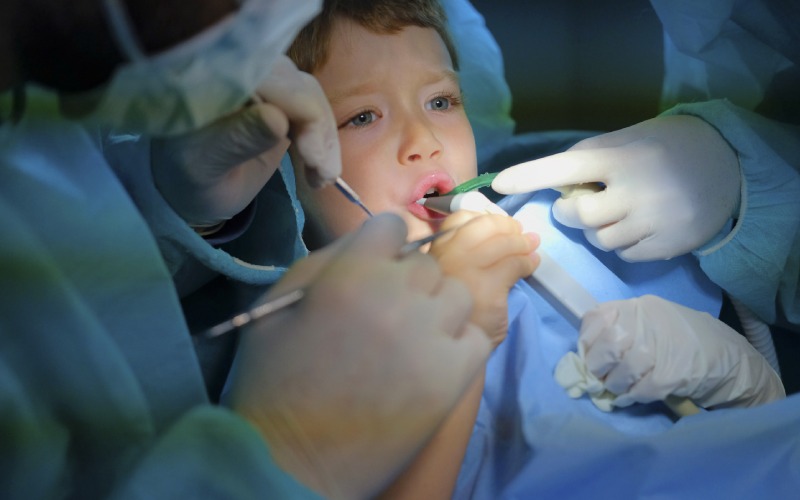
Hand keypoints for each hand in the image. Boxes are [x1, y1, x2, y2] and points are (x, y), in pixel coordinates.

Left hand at [152, 55, 340, 225]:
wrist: (191, 189)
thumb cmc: (189, 178)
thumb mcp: (205, 164)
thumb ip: (237, 139)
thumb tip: (278, 118)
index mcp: (216, 77)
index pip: (276, 81)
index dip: (303, 114)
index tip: (311, 159)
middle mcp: (242, 70)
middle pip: (300, 87)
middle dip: (319, 131)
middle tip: (322, 175)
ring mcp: (263, 83)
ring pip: (312, 98)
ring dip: (325, 140)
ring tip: (322, 178)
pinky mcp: (279, 101)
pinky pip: (312, 110)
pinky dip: (322, 141)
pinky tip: (320, 171)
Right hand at [223, 214, 490, 498]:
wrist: (292, 462)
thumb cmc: (273, 382)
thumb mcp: (278, 305)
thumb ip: (323, 261)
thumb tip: (367, 240)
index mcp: (351, 272)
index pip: (392, 227)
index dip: (382, 247)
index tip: (375, 271)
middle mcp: (397, 295)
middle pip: (426, 264)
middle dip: (407, 283)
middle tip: (385, 317)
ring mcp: (431, 335)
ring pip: (457, 295)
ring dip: (437, 311)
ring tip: (409, 341)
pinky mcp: (454, 375)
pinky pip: (477, 336)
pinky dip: (458, 345)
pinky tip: (429, 363)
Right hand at [428, 211, 538, 347]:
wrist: (453, 351)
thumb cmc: (453, 312)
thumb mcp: (449, 275)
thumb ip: (464, 253)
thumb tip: (504, 227)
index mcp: (432, 253)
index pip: (459, 218)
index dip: (485, 217)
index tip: (500, 225)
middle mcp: (443, 258)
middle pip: (482, 226)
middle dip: (506, 226)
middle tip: (520, 233)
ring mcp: (463, 273)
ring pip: (501, 243)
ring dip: (522, 243)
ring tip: (532, 247)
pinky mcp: (485, 289)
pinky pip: (513, 264)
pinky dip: (528, 262)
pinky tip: (532, 265)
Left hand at [492, 115, 740, 260]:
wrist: (728, 165)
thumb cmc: (665, 148)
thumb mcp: (629, 139)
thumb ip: (592, 158)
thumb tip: (553, 182)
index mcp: (621, 158)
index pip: (566, 167)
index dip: (531, 175)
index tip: (500, 183)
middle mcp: (635, 190)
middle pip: (578, 216)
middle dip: (571, 212)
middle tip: (582, 201)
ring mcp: (653, 220)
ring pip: (599, 240)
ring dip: (598, 229)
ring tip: (618, 211)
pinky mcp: (668, 245)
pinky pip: (624, 254)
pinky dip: (621, 243)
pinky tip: (638, 225)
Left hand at [577, 295, 783, 409]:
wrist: (731, 358)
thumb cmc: (682, 342)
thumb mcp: (650, 325)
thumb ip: (620, 332)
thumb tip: (586, 355)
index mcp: (640, 307)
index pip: (598, 317)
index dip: (586, 340)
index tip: (586, 355)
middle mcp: (650, 321)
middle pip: (609, 344)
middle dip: (597, 366)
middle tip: (599, 377)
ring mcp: (664, 345)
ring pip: (624, 369)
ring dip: (615, 384)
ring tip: (616, 389)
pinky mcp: (675, 372)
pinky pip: (642, 388)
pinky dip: (632, 396)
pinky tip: (630, 398)